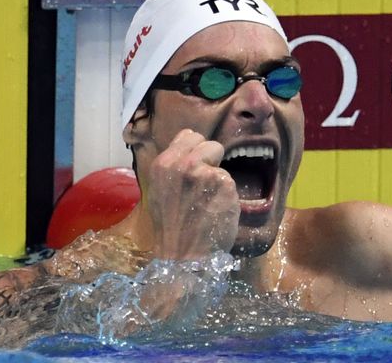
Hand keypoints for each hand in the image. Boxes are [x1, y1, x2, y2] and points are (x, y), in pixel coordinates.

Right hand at [146, 129, 239, 259]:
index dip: (196, 150)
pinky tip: (217, 209)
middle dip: (211, 160)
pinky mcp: (225, 184)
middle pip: (210, 143)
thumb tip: (192, 151)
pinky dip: (227, 194)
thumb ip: (175, 168)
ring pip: (222, 163)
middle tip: (205, 185)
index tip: (196, 167)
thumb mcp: (161, 190)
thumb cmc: (171, 227)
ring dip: (219, 179)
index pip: (189, 135)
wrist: (183, 257)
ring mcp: (206, 173)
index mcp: (164, 164)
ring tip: (208, 201)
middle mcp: (183, 164)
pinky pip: (231, 181)